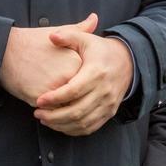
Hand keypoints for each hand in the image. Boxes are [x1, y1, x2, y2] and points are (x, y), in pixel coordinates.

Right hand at [0, 14, 95, 105]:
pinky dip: (50, 113)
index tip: (71, 79)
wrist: (5, 50)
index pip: (88, 82)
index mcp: (77, 61)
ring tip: (53, 100)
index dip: (81, 83)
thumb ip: (79, 30)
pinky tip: (45, 105)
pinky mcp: (40, 100)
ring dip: (63, 109)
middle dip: (74, 99)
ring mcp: (54, 89)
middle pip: (79, 96)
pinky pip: (51, 113)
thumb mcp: (58, 32)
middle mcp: (68, 76)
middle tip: (60, 92)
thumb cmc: (32, 41)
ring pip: (67, 107)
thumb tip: (94, 18)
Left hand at [33, 13, 132, 135]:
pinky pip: (91, 127)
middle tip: (37, 113)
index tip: (39, 100)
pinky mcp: (109, 112)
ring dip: (61, 125)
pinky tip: (59, 125)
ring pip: (83, 123)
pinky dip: (74, 130)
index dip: (55, 98)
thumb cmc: (101, 51)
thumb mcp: (86, 39)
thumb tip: (51, 36)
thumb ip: (68, 36)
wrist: (128, 62)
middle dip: (54, 116)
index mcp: (96, 73)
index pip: (73, 91)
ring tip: (44, 119)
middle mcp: (104, 91)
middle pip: (77, 111)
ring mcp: (108, 104)